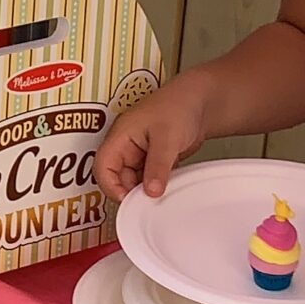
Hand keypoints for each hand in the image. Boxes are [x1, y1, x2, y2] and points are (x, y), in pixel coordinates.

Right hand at [95, 75, 205, 200]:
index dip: (111, 186)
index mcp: (120, 136)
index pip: (102, 165)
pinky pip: (147, 178)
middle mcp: (126, 145)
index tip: (128, 201)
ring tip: (160, 194)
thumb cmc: (179, 106)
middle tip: (148, 202)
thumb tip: (150, 193)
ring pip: (133, 180)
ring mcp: (139, 153)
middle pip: (116, 177)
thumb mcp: (167, 139)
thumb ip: (158, 166)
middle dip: (130, 191)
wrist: (202, 101)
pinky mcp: (153, 159)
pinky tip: (167, 187)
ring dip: (144, 190)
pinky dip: (154, 185)